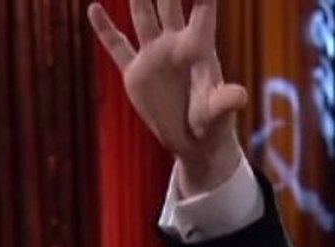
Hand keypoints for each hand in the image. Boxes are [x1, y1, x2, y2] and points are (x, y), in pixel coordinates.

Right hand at [87, 0, 247, 194]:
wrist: (196, 144)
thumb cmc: (214, 127)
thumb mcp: (218, 115)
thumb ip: (225, 103)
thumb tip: (240, 95)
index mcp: (198, 51)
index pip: (202, 12)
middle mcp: (175, 46)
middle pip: (168, 4)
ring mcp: (154, 56)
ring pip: (142, 16)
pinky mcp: (136, 73)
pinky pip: (117, 46)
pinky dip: (104, 29)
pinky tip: (94, 9)